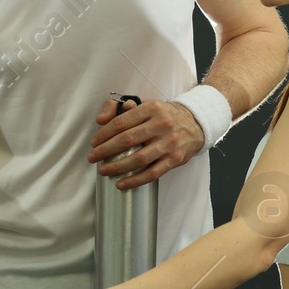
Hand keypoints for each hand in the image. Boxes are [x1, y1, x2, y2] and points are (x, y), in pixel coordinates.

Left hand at [90, 97, 204, 188]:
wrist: (195, 124)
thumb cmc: (165, 116)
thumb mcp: (145, 105)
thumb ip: (120, 108)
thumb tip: (101, 120)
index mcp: (151, 109)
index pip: (121, 122)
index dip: (104, 134)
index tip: (94, 143)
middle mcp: (161, 125)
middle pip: (127, 140)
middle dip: (105, 150)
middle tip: (93, 157)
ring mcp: (169, 143)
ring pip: (138, 159)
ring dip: (117, 167)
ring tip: (103, 171)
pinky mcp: (175, 159)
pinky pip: (152, 173)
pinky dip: (135, 180)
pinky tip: (122, 184)